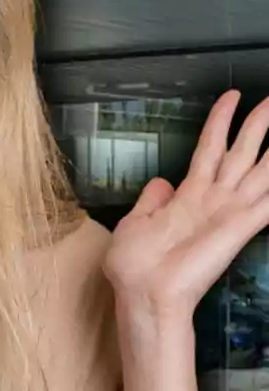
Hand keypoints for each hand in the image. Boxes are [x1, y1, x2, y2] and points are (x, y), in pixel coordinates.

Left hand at [104, 90, 268, 318]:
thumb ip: (152, 199)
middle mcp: (213, 199)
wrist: (143, 293)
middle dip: (257, 125)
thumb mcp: (135, 220)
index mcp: (188, 194)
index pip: (209, 148)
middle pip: (240, 152)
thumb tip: (161, 182)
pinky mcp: (239, 226)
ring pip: (259, 170)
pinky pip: (268, 202)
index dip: (220, 122)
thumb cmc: (135, 263)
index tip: (231, 97)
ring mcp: (228, 211)